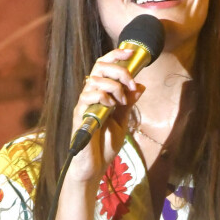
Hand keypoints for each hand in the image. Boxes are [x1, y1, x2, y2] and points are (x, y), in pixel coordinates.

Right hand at [68, 48, 144, 183]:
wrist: (94, 167)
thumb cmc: (105, 145)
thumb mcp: (122, 122)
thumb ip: (128, 104)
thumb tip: (140, 87)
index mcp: (101, 93)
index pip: (105, 66)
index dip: (116, 55)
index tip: (131, 53)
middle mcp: (91, 94)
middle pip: (99, 66)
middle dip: (119, 70)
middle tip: (131, 83)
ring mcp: (84, 104)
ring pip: (96, 80)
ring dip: (114, 87)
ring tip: (121, 102)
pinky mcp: (79, 114)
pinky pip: (88, 96)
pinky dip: (102, 96)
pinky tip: (110, 106)